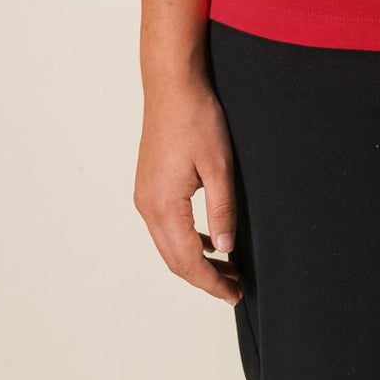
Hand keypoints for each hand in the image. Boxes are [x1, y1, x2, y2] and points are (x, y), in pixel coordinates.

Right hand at [134, 74, 243, 305]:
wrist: (172, 86)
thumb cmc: (196, 118)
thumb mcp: (219, 166)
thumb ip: (222, 211)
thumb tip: (225, 249)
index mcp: (164, 205)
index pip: (188, 260)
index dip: (212, 281)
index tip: (233, 294)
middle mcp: (148, 205)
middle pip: (174, 259)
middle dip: (204, 277)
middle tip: (234, 287)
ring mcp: (145, 195)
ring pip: (168, 244)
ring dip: (195, 259)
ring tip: (226, 267)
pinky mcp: (148, 185)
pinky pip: (165, 225)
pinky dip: (185, 239)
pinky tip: (208, 239)